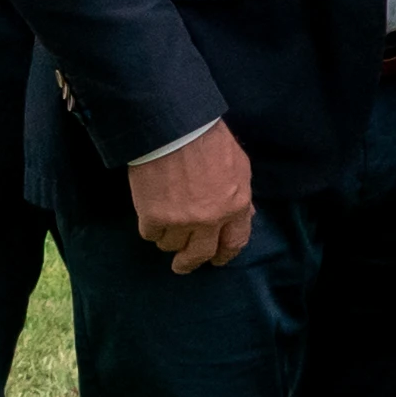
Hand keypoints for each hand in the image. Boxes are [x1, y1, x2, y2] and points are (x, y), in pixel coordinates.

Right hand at [130, 122, 256, 276]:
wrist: (174, 131)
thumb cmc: (209, 142)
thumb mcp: (240, 168)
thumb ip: (241, 196)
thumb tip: (244, 216)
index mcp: (236, 206)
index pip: (234, 242)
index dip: (224, 254)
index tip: (216, 260)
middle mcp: (210, 220)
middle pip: (200, 254)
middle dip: (190, 263)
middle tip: (183, 266)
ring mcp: (181, 221)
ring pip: (172, 246)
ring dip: (168, 239)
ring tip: (165, 226)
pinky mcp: (153, 218)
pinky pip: (151, 235)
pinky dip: (151, 228)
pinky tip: (151, 214)